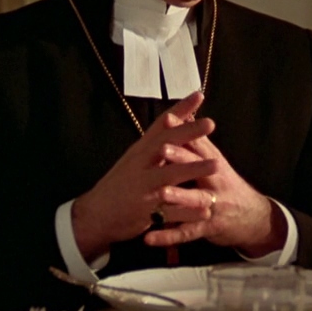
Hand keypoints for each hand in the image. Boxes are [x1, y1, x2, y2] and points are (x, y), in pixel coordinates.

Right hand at [71, 92, 218, 261]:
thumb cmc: (119, 185)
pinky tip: (206, 210)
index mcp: (140, 152)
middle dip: (188, 133)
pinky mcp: (144, 212)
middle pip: (165, 145)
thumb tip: (172, 121)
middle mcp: (140, 166)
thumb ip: (154, 144)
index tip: (198, 95)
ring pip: (170, 176)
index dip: (179, 110)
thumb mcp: (134, 160)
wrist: (94, 216)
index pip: (161, 125)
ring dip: (193, 169)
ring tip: (217, 164)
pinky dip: (188, 210)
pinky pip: (170, 211)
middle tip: (210, 122)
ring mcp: (143, 189)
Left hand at [145, 131, 286, 257]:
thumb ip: (198, 142)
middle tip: (163, 149)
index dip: (184, 131)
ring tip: (161, 194)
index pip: (199, 143)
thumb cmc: (226, 185)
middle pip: (197, 167)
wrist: (253, 217)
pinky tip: (149, 238)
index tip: (168, 119)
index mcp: (214, 162)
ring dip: (178, 197)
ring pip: (194, 200)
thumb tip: (183, 114)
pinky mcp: (208, 228)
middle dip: (180, 158)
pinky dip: (167, 236)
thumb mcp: (216, 161)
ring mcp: (213, 205)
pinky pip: (186, 233)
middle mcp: (215, 181)